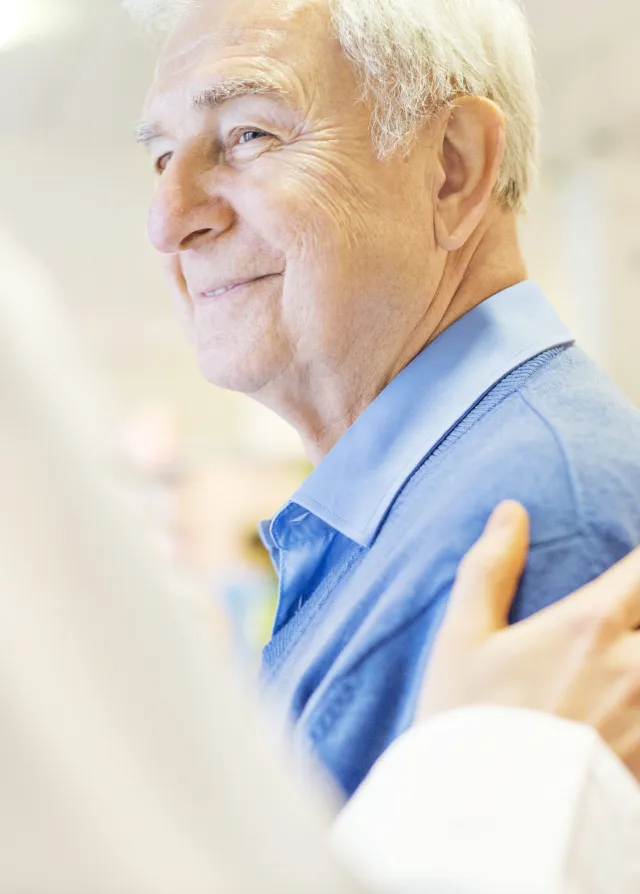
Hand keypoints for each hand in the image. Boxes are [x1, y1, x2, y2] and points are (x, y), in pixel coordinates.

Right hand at [419, 501, 639, 779]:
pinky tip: (627, 705)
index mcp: (590, 624)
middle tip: (622, 622)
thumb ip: (489, 568)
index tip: (631, 568)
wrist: (479, 817)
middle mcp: (634, 664)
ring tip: (625, 667)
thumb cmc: (467, 719)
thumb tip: (511, 511)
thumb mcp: (463, 637)